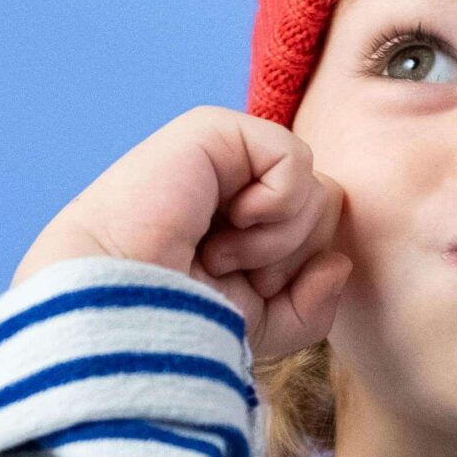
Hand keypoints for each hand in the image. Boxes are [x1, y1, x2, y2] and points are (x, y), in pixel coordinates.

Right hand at [12, 106, 350, 362]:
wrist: (119, 310)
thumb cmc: (177, 322)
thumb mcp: (260, 326)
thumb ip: (311, 303)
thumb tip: (338, 263)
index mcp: (238, 223)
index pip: (316, 232)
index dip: (296, 273)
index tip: (240, 293)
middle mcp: (232, 186)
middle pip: (325, 209)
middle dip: (290, 256)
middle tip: (227, 271)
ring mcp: (222, 156)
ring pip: (316, 189)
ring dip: (278, 239)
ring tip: (219, 252)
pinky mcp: (212, 130)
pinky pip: (294, 158)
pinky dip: (276, 204)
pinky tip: (231, 221)